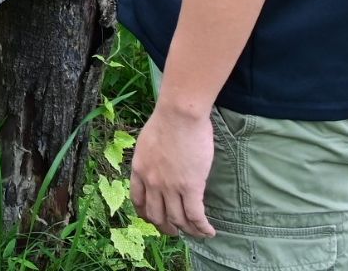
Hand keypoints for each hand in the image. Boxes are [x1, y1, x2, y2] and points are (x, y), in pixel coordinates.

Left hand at [130, 102, 216, 239]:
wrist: (179, 114)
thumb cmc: (167, 121)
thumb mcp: (147, 142)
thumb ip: (150, 159)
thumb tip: (159, 165)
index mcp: (139, 170)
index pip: (138, 201)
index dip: (146, 214)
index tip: (155, 219)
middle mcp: (152, 182)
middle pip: (156, 215)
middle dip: (166, 227)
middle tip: (175, 231)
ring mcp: (170, 187)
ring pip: (177, 220)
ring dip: (188, 230)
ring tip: (196, 233)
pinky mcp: (190, 187)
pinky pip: (195, 216)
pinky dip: (202, 228)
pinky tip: (209, 232)